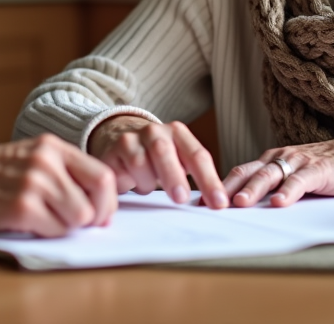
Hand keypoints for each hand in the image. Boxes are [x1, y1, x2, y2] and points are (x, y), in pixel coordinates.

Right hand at [0, 134, 117, 236]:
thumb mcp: (34, 157)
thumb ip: (65, 172)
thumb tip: (101, 205)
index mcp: (54, 147)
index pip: (102, 175)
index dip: (108, 202)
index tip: (101, 214)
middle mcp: (47, 161)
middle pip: (95, 201)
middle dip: (93, 219)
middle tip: (81, 225)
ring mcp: (34, 184)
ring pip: (78, 218)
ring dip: (68, 226)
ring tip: (48, 220)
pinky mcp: (21, 207)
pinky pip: (55, 230)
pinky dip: (48, 233)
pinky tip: (31, 223)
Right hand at [87, 115, 227, 208]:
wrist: (119, 138)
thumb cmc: (156, 159)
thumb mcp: (177, 161)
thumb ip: (194, 175)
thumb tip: (218, 202)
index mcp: (178, 133)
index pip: (197, 156)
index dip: (209, 180)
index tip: (218, 203)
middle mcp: (155, 131)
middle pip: (164, 151)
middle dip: (174, 176)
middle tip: (181, 199)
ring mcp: (133, 137)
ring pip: (140, 162)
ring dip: (147, 182)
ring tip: (147, 186)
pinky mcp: (115, 148)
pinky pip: (123, 169)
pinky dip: (131, 182)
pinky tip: (133, 184)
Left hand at [223, 137, 333, 207]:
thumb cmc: (317, 170)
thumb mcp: (287, 176)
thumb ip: (268, 187)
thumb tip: (241, 209)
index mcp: (268, 160)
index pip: (239, 172)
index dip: (220, 187)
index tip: (202, 202)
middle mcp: (278, 158)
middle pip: (248, 172)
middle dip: (228, 189)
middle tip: (212, 204)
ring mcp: (296, 162)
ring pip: (269, 175)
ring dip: (253, 189)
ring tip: (240, 203)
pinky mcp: (316, 169)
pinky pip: (299, 180)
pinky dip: (288, 191)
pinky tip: (280, 202)